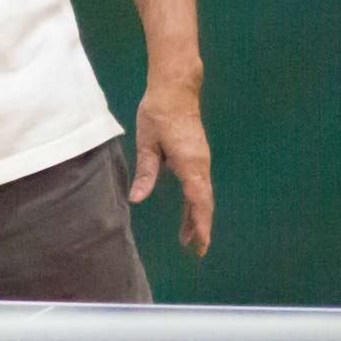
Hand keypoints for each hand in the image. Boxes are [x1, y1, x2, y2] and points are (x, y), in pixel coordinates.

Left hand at [130, 81, 213, 255]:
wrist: (175, 89)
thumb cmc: (159, 114)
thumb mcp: (147, 144)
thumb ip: (146, 173)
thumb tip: (137, 199)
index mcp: (190, 164)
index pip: (199, 201)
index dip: (201, 225)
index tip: (201, 244)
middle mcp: (200, 165)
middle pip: (204, 202)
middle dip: (200, 226)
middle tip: (196, 250)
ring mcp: (201, 160)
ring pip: (202, 194)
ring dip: (196, 215)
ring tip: (187, 238)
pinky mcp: (196, 156)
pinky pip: (198, 184)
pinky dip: (194, 201)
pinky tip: (186, 211)